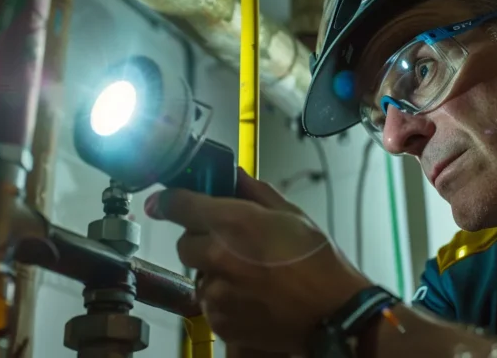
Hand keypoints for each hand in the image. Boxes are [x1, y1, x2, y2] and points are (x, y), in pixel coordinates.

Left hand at [145, 168, 372, 352]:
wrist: (333, 312)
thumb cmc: (319, 264)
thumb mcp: (291, 214)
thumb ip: (254, 193)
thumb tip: (233, 177)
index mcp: (233, 222)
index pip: (177, 204)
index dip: (168, 200)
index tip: (164, 202)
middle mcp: (217, 256)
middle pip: (185, 242)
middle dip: (203, 240)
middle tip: (235, 245)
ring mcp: (216, 291)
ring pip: (198, 274)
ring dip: (214, 271)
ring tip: (251, 274)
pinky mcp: (219, 319)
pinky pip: (209, 302)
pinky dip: (224, 297)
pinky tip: (252, 294)